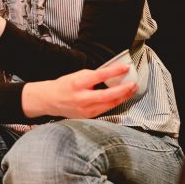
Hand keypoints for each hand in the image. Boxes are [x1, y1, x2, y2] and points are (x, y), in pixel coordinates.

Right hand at [22, 65, 137, 118]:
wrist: (51, 100)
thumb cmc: (64, 86)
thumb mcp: (76, 75)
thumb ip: (92, 76)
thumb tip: (110, 74)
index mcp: (78, 84)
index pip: (99, 76)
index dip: (114, 71)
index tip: (125, 67)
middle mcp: (82, 98)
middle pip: (108, 95)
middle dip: (123, 90)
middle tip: (133, 83)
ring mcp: (85, 109)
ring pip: (109, 104)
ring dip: (123, 97)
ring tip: (131, 90)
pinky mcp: (88, 116)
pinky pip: (105, 109)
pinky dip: (114, 102)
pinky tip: (120, 97)